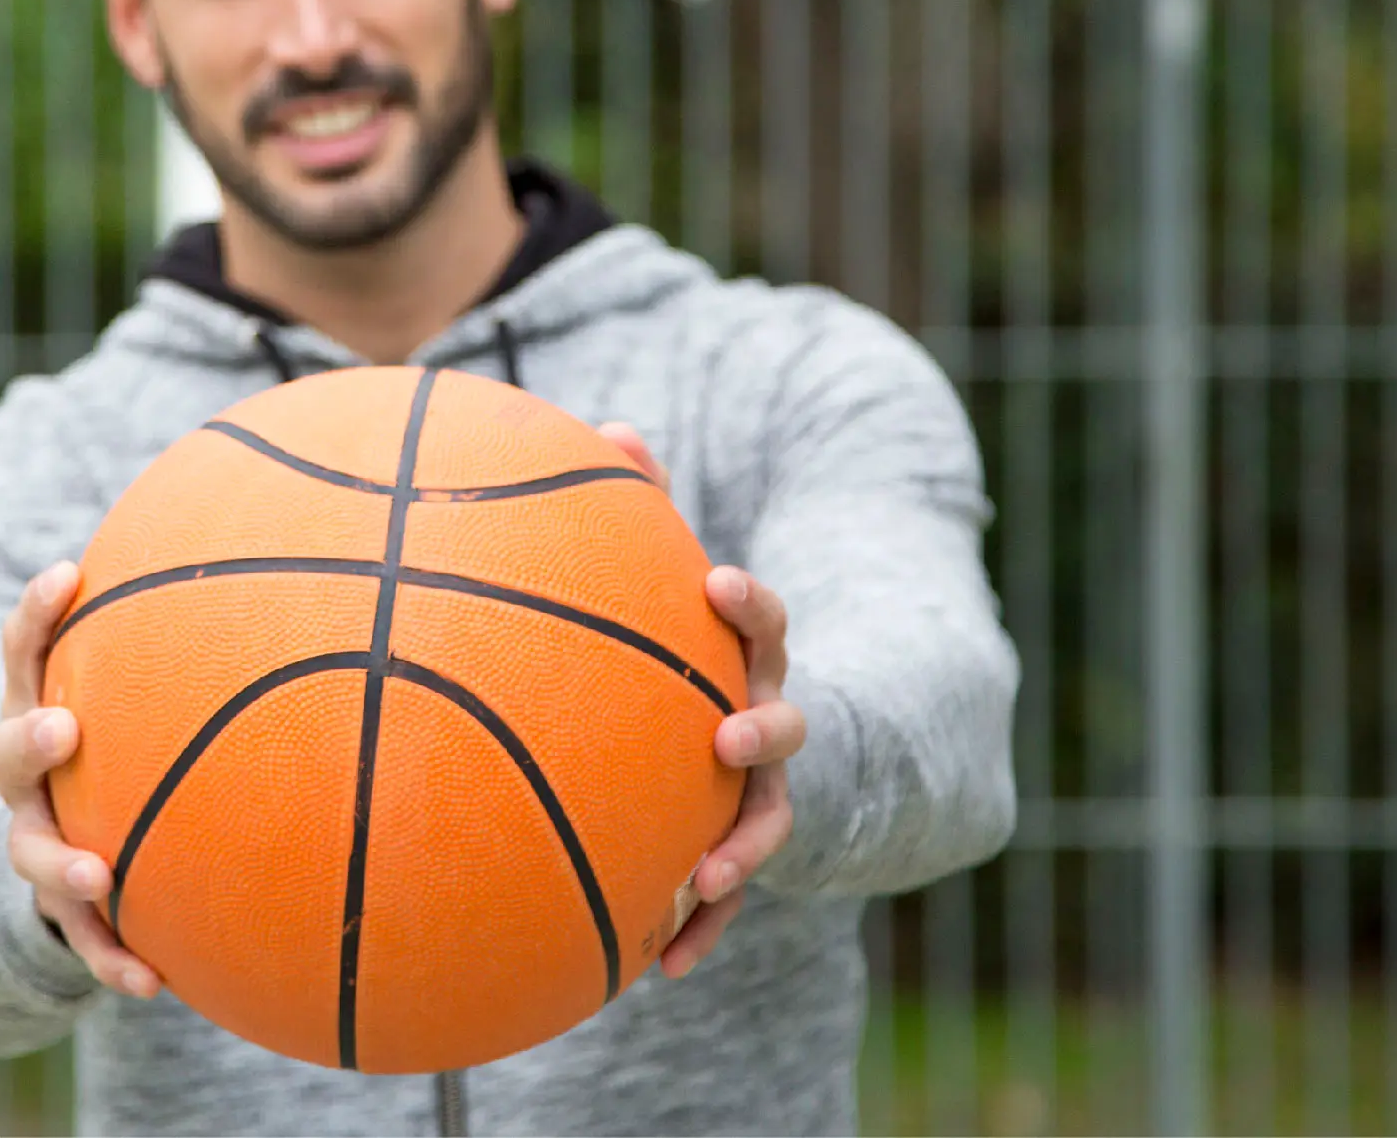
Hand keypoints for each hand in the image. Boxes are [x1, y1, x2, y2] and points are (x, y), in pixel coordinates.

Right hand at [0, 559, 160, 997]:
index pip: (26, 650)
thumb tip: (285, 558)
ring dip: (63, 863)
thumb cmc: (126, 743)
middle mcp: (28, 776)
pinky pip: (81, 941)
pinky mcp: (61, 911)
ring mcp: (38, 841)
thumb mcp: (136, 691)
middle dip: (31, 739)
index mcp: (41, 706)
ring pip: (32, 854)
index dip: (37, 613)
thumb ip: (184, 639)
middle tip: (63, 728)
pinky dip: (110, 959)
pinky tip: (151, 983)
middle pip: (8, 751)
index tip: (67, 574)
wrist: (76, 849)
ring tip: (99, 875)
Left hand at [595, 424, 807, 980]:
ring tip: (707, 876)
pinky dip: (699, 930)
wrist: (742, 745)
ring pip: (767, 823)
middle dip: (764, 728)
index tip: (716, 580)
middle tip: (728, 735)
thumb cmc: (688, 650)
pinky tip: (655, 970)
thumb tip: (611, 428)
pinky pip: (724, 899)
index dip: (747, 600)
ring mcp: (761, 792)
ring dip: (742, 851)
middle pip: (785, 721)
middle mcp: (766, 721)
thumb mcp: (671, 588)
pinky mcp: (738, 851)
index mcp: (747, 655)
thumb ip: (643, 511)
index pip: (763, 618)